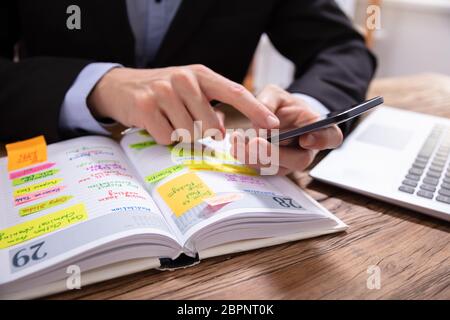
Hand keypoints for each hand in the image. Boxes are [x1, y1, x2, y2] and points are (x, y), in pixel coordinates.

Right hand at [87, 65, 278, 143]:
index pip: (235, 92)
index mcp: (200, 74)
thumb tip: (222, 128)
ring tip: (168, 119)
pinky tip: (155, 123)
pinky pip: (168, 138)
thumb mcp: (189, 91)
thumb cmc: (162, 92)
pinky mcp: (146, 106)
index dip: (256, 110)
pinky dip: (163, 137)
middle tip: (185, 121)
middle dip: (201, 132)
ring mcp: (163, 91)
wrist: (121, 87)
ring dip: (181, 135)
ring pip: (189, 134)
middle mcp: (184, 79)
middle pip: (211, 126)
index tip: (273, 125)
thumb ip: (209, 105)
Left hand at [230, 85, 342, 174]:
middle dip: (275, 154)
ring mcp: (290, 162)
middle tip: (256, 142)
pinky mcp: (273, 167)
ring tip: (238, 143)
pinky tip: (235, 147)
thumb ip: (271, 101)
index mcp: (320, 129)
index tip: (306, 139)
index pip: (331, 138)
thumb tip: (266, 123)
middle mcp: (308, 150)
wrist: (275, 119)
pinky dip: (247, 158)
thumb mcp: (277, 95)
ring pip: (277, 168)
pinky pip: (262, 168)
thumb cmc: (282, 106)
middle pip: (299, 160)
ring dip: (255, 157)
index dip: (321, 140)